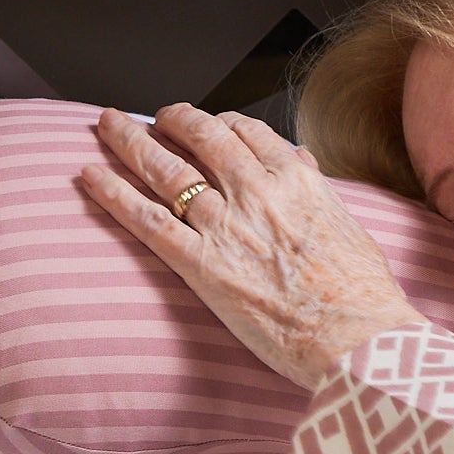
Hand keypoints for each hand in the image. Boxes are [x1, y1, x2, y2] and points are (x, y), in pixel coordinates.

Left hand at [83, 103, 421, 387]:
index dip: (216, 121)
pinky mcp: (201, 264)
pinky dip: (113, 194)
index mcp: (296, 179)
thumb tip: (304, 166)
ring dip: (129, 142)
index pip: (244, 131)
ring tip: (107, 127)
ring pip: (165, 169)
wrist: (357, 336)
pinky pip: (146, 219)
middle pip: (198, 137)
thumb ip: (320, 193)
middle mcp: (256, 191)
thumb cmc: (363, 294)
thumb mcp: (350, 227)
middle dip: (168, 120)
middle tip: (149, 117)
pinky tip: (90, 176)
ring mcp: (225, 225)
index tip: (203, 123)